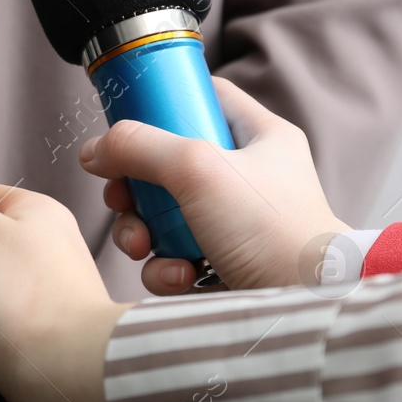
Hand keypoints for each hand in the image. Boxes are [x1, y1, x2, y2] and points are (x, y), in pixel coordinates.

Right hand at [79, 77, 348, 294]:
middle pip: (167, 163)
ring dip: (140, 231)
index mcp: (259, 137)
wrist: (308, 304)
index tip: (127, 118)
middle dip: (133, 186)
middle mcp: (248, 176)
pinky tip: (179, 276)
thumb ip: (139, 147)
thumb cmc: (272, 229)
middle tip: (121, 199)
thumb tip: (93, 151)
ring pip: (162, 214)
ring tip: (144, 246)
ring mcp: (235, 223)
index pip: (204, 97)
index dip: (163, 101)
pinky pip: (173, 257)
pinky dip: (165, 268)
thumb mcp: (197, 169)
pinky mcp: (224, 264)